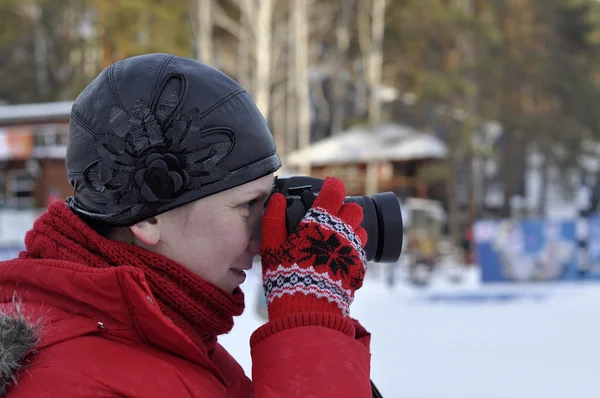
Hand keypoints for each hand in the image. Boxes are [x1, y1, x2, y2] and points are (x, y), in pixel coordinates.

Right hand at [260, 177, 367, 319]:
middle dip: (343, 209)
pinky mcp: (359, 267)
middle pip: (354, 208)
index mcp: (321, 222)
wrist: (308, 310)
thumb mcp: (272, 247)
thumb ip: (273, 219)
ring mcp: (354, 249)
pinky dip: (350, 250)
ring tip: (332, 241)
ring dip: (350, 229)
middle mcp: (342, 232)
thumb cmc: (287, 276)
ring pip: (361, 228)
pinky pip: (361, 250)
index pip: (335, 191)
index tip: (327, 188)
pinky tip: (336, 259)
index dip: (332, 186)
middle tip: (328, 219)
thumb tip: (275, 199)